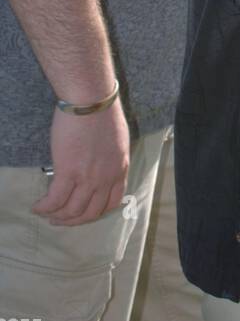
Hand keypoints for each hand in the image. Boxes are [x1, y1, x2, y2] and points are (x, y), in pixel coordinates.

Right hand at [32, 102, 130, 225]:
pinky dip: (45, 207)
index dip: (96, 212)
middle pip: (91, 212)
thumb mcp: (118, 140)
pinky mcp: (68, 172)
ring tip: (47, 214)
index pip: (112, 202)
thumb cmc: (103, 112)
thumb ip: (111, 157)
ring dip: (58, 217)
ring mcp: (88, 178)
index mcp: (120, 168)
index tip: (84, 212)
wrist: (91, 100)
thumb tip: (98, 165)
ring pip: (72, 211)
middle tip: (61, 219)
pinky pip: (55, 200)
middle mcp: (106, 178)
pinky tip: (37, 207)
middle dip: (75, 220)